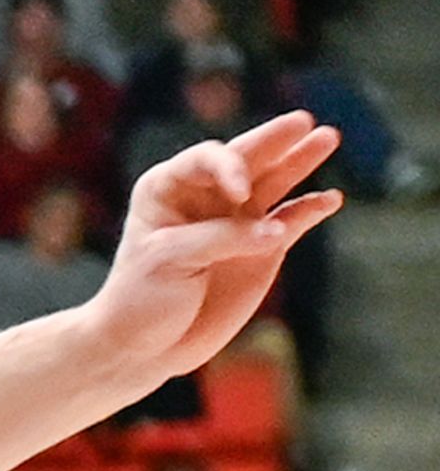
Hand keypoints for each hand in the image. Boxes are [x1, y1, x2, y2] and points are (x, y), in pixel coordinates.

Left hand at [87, 115, 343, 387]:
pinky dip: (311, 210)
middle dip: (274, 141)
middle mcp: (208, 196)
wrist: (144, 349)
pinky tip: (330, 201)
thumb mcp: (170, 261)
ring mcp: (238, 220)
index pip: (208, 159)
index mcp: (169, 187)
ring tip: (327, 137)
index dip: (229, 167)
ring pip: (276, 181)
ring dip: (301, 161)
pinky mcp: (263, 248)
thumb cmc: (140, 299)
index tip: (241, 193)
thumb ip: (224, 239)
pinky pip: (293, 220)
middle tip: (302, 121)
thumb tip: (279, 230)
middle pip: (248, 159)